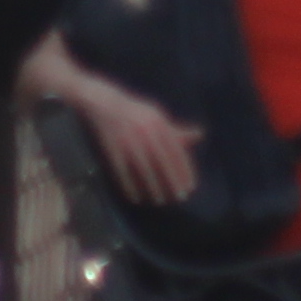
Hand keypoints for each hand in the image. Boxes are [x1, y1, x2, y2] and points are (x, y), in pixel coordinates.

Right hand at [22, 37, 200, 205]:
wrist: (100, 100)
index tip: (191, 185)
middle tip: (180, 197)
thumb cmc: (133, 110)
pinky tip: (136, 197)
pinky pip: (123, 171)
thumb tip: (199, 135)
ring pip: (144, 168)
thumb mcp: (156, 115)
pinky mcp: (112, 148)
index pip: (175, 149)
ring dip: (154, 186)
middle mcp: (145, 130)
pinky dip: (130, 186)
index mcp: (158, 121)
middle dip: (173, 181)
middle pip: (163, 161)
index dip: (184, 169)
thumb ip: (176, 129)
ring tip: (161, 200)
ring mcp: (128, 140)